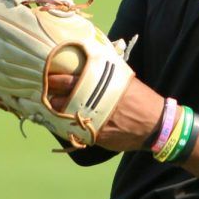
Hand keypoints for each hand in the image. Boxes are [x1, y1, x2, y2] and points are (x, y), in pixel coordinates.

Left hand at [48, 73, 162, 151]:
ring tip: (50, 107)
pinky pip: (74, 132)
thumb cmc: (141, 99)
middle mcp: (94, 103)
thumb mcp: (125, 79)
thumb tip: (94, 62)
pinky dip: (66, 127)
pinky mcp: (95, 137)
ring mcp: (93, 122)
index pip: (69, 80)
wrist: (155, 125)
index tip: (46, 76)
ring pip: (64, 117)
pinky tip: (62, 123)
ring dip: (54, 112)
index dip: (54, 79)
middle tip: (44, 92)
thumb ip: (107, 73)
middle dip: (49, 96)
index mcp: (102, 86)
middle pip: (61, 99)